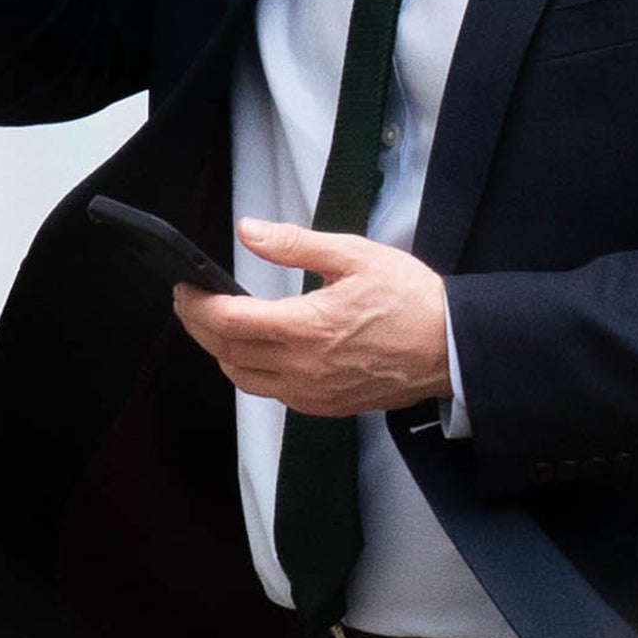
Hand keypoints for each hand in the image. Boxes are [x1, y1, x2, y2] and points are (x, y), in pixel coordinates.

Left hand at [172, 219, 451, 416]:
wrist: (451, 347)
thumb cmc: (410, 299)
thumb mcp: (354, 255)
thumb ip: (294, 244)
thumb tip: (248, 230)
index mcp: (307, 327)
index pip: (228, 321)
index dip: (197, 304)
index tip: (185, 286)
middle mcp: (303, 368)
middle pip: (226, 352)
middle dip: (198, 325)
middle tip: (190, 300)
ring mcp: (312, 393)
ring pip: (242, 378)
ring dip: (220, 351)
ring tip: (215, 323)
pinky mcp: (324, 406)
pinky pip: (270, 393)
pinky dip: (249, 371)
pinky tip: (255, 349)